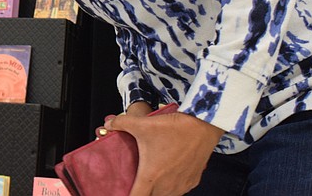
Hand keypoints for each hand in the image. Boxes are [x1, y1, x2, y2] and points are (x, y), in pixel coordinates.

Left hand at [105, 107, 223, 195]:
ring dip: (157, 191)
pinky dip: (172, 188)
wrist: (202, 126)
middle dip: (142, 194)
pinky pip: (179, 191)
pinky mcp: (193, 181)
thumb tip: (108, 125)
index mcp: (151, 176)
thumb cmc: (173, 128)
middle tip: (136, 185)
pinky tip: (168, 176)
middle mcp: (167, 186)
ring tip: (151, 181)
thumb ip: (121, 123)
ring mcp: (182, 185)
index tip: (124, 192)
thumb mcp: (142, 124)